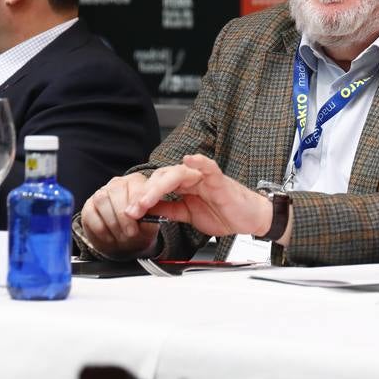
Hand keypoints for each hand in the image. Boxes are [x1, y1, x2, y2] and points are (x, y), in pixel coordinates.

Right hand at [80, 172, 162, 257]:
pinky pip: (90, 214)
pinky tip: (110, 237)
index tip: (139, 217)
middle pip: (116, 190)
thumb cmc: (140, 229)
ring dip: (113, 222)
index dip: (136, 200)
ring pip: (102, 200)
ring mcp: (101, 193)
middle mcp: (117, 183)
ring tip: (122, 237)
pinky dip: (101, 229)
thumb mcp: (151, 223)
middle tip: (130, 233)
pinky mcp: (88, 207)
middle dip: (123, 215)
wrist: (126, 243)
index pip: (135, 184)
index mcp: (137, 182)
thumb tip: (146, 211)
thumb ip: (151, 215)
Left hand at [128, 155, 276, 240]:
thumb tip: (146, 210)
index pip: (157, 186)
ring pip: (177, 173)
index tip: (129, 212)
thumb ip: (169, 210)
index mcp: (183, 186)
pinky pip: (208, 167)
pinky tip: (189, 159)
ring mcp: (204, 178)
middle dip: (144, 194)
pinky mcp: (219, 180)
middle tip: (132, 209)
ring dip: (159, 186)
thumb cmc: (224, 214)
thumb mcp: (187, 216)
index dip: (141, 197)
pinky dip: (199, 161)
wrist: (249, 219)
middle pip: (162, 177)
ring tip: (146, 199)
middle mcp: (192, 178)